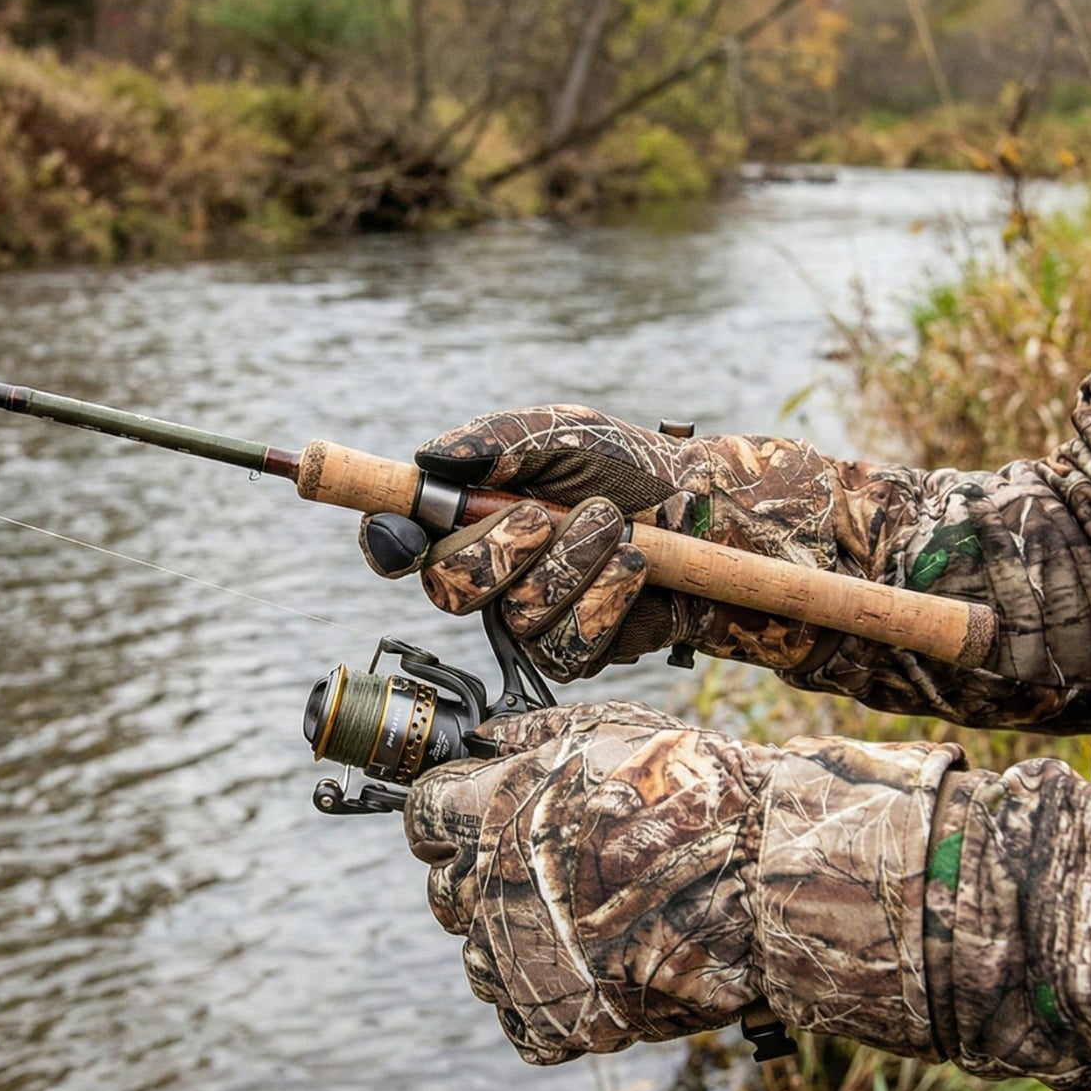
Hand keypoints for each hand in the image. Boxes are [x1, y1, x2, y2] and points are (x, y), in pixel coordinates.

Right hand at [361, 405, 839, 680]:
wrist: (704, 515)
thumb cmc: (629, 469)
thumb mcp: (562, 435)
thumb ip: (498, 442)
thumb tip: (431, 458)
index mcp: (469, 520)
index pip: (400, 540)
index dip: (386, 538)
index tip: (396, 527)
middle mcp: (489, 577)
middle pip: (448, 587)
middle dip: (501, 547)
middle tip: (547, 514)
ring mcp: (528, 621)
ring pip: (519, 614)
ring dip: (574, 563)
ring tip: (617, 528)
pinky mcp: (573, 655)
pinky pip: (568, 644)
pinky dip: (606, 598)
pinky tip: (634, 569)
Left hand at [404, 700, 960, 1065]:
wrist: (769, 874)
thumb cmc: (693, 789)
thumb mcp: (609, 729)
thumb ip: (532, 732)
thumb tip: (485, 735)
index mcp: (491, 812)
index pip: (422, 812)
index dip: (448, 807)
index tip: (475, 808)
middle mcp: (490, 888)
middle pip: (440, 887)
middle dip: (476, 870)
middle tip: (539, 858)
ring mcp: (522, 961)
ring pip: (474, 955)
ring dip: (506, 935)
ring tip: (572, 914)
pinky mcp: (559, 1019)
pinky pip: (517, 1017)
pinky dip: (541, 997)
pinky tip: (586, 963)